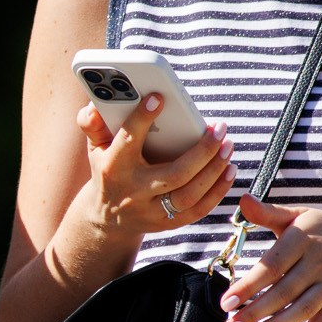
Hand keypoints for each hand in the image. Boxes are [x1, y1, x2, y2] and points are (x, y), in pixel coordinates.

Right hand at [79, 95, 233, 236]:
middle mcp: (134, 192)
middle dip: (202, 151)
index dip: (142, 119)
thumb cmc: (107, 171)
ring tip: (228, 146)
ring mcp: (151, 211)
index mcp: (113, 167)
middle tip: (219, 128)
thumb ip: (93, 125)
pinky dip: (217, 191)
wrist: (106, 219)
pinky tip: (229, 170)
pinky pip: (198, 210)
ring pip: (190, 194)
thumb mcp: (96, 148)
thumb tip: (93, 107)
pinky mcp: (167, 224)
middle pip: (174, 174)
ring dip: (214, 170)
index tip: (159, 97)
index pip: (128, 140)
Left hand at [220, 196, 321, 321]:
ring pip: (302, 311)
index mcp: (303, 238)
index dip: (249, 285)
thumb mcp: (300, 215)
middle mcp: (319, 262)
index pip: (272, 265)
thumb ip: (268, 213)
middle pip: (284, 292)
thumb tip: (242, 199)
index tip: (226, 302)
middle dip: (255, 313)